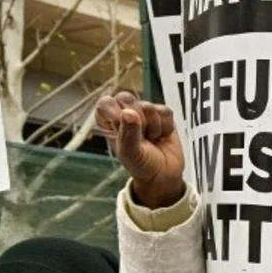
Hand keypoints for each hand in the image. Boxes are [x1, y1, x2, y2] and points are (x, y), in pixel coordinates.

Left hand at [95, 91, 185, 208]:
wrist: (164, 175)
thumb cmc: (142, 165)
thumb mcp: (130, 153)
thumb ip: (128, 133)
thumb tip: (129, 112)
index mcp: (109, 121)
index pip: (105, 103)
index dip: (115, 114)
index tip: (122, 129)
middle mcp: (125, 113)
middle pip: (127, 98)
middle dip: (137, 120)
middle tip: (140, 137)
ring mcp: (145, 113)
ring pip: (148, 106)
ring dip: (153, 127)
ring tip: (152, 139)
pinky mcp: (163, 115)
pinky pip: (165, 112)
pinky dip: (166, 127)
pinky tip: (162, 136)